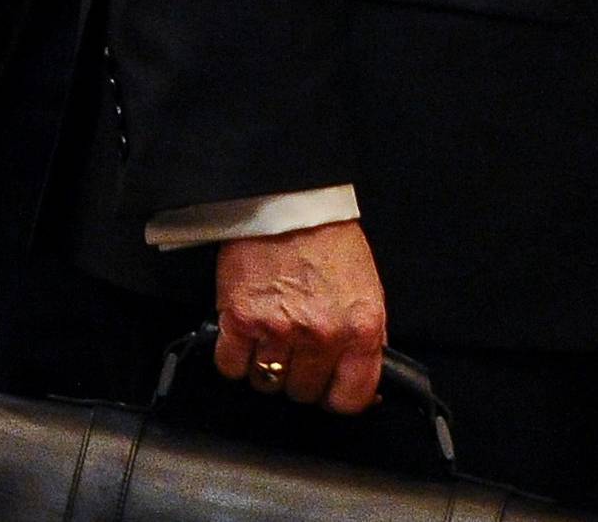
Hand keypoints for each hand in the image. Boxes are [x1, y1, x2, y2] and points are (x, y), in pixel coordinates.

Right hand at [214, 220, 386, 412]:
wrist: (287, 199)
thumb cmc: (327, 238)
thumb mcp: (366, 287)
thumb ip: (366, 338)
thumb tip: (363, 386)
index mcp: (360, 327)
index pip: (351, 398)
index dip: (337, 395)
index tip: (329, 386)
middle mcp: (322, 334)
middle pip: (304, 393)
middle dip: (299, 372)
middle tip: (296, 341)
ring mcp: (279, 330)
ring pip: (266, 383)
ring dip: (265, 364)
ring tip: (270, 331)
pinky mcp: (240, 320)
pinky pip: (231, 366)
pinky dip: (234, 354)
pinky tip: (245, 330)